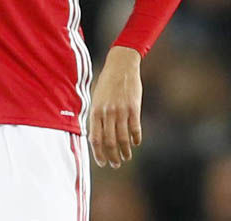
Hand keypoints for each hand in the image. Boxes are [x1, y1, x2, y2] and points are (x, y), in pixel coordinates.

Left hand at [88, 45, 141, 167]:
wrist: (121, 66)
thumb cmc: (107, 83)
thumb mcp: (96, 98)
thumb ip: (96, 116)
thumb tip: (95, 137)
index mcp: (95, 111)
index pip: (95, 139)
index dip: (99, 154)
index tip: (102, 163)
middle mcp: (107, 113)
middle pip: (109, 142)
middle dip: (112, 157)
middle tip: (116, 164)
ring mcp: (120, 111)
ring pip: (122, 139)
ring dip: (125, 152)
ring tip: (126, 157)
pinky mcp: (133, 108)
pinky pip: (135, 129)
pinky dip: (135, 139)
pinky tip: (135, 143)